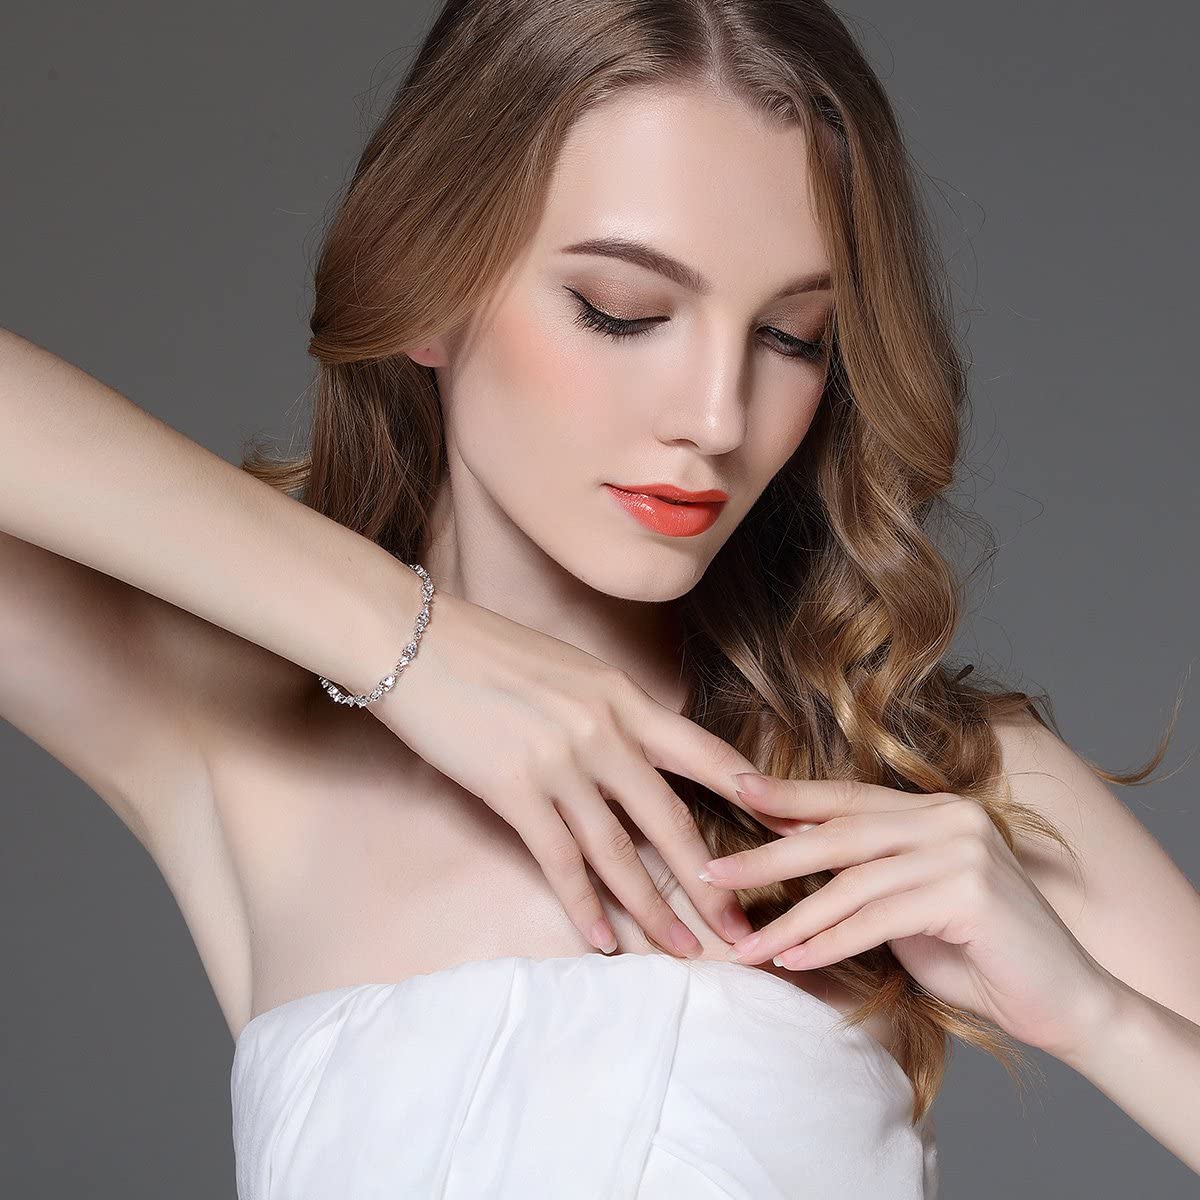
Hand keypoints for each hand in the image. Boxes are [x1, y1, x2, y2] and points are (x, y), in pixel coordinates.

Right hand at [374, 590, 789, 956]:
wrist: (412, 639)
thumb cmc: (486, 650)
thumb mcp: (568, 668)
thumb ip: (609, 710)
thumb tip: (635, 751)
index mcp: (624, 696)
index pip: (705, 752)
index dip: (751, 796)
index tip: (787, 832)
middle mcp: (604, 731)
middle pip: (673, 820)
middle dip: (712, 882)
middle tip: (742, 931)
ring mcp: (560, 761)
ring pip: (621, 852)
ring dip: (653, 911)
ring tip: (682, 952)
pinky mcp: (513, 789)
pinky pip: (560, 861)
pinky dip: (584, 906)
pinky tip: (601, 941)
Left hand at [704, 774, 1118, 1060]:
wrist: (1065, 1004)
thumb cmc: (979, 955)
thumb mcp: (908, 903)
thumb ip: (863, 873)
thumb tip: (787, 846)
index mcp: (934, 810)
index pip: (846, 799)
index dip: (788, 795)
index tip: (733, 789)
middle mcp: (948, 817)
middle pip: (837, 833)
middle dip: (768, 856)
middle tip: (712, 873)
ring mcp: (962, 851)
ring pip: (851, 881)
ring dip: (791, 918)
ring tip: (745, 944)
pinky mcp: (968, 894)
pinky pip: (877, 919)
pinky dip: (829, 942)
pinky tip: (792, 961)